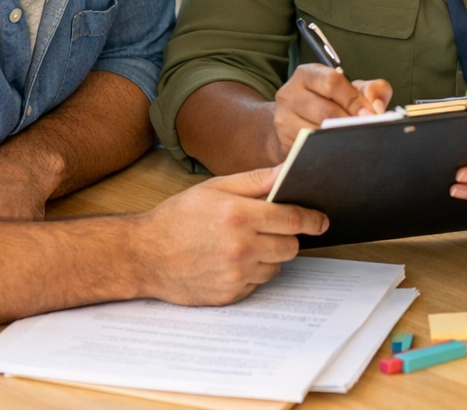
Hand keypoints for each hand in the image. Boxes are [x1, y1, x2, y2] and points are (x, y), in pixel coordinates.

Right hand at [132, 166, 328, 305]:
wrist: (144, 254)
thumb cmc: (180, 216)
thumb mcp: (216, 187)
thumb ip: (255, 180)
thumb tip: (287, 171)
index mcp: (239, 215)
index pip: (292, 219)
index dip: (312, 219)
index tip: (322, 220)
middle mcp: (240, 247)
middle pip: (290, 246)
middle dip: (288, 236)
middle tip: (273, 229)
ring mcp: (234, 275)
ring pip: (276, 266)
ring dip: (270, 256)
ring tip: (245, 243)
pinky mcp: (228, 296)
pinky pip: (257, 284)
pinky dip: (252, 273)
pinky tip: (232, 261)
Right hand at [272, 64, 392, 154]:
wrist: (296, 119)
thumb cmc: (329, 100)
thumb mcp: (351, 89)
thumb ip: (371, 90)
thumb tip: (377, 106)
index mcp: (307, 74)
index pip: (331, 83)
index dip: (354, 100)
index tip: (371, 114)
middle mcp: (289, 94)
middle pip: (324, 110)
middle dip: (349, 122)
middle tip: (366, 130)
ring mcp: (283, 119)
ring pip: (316, 132)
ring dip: (338, 138)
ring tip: (354, 140)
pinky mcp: (283, 141)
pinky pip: (308, 148)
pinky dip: (327, 150)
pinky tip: (338, 149)